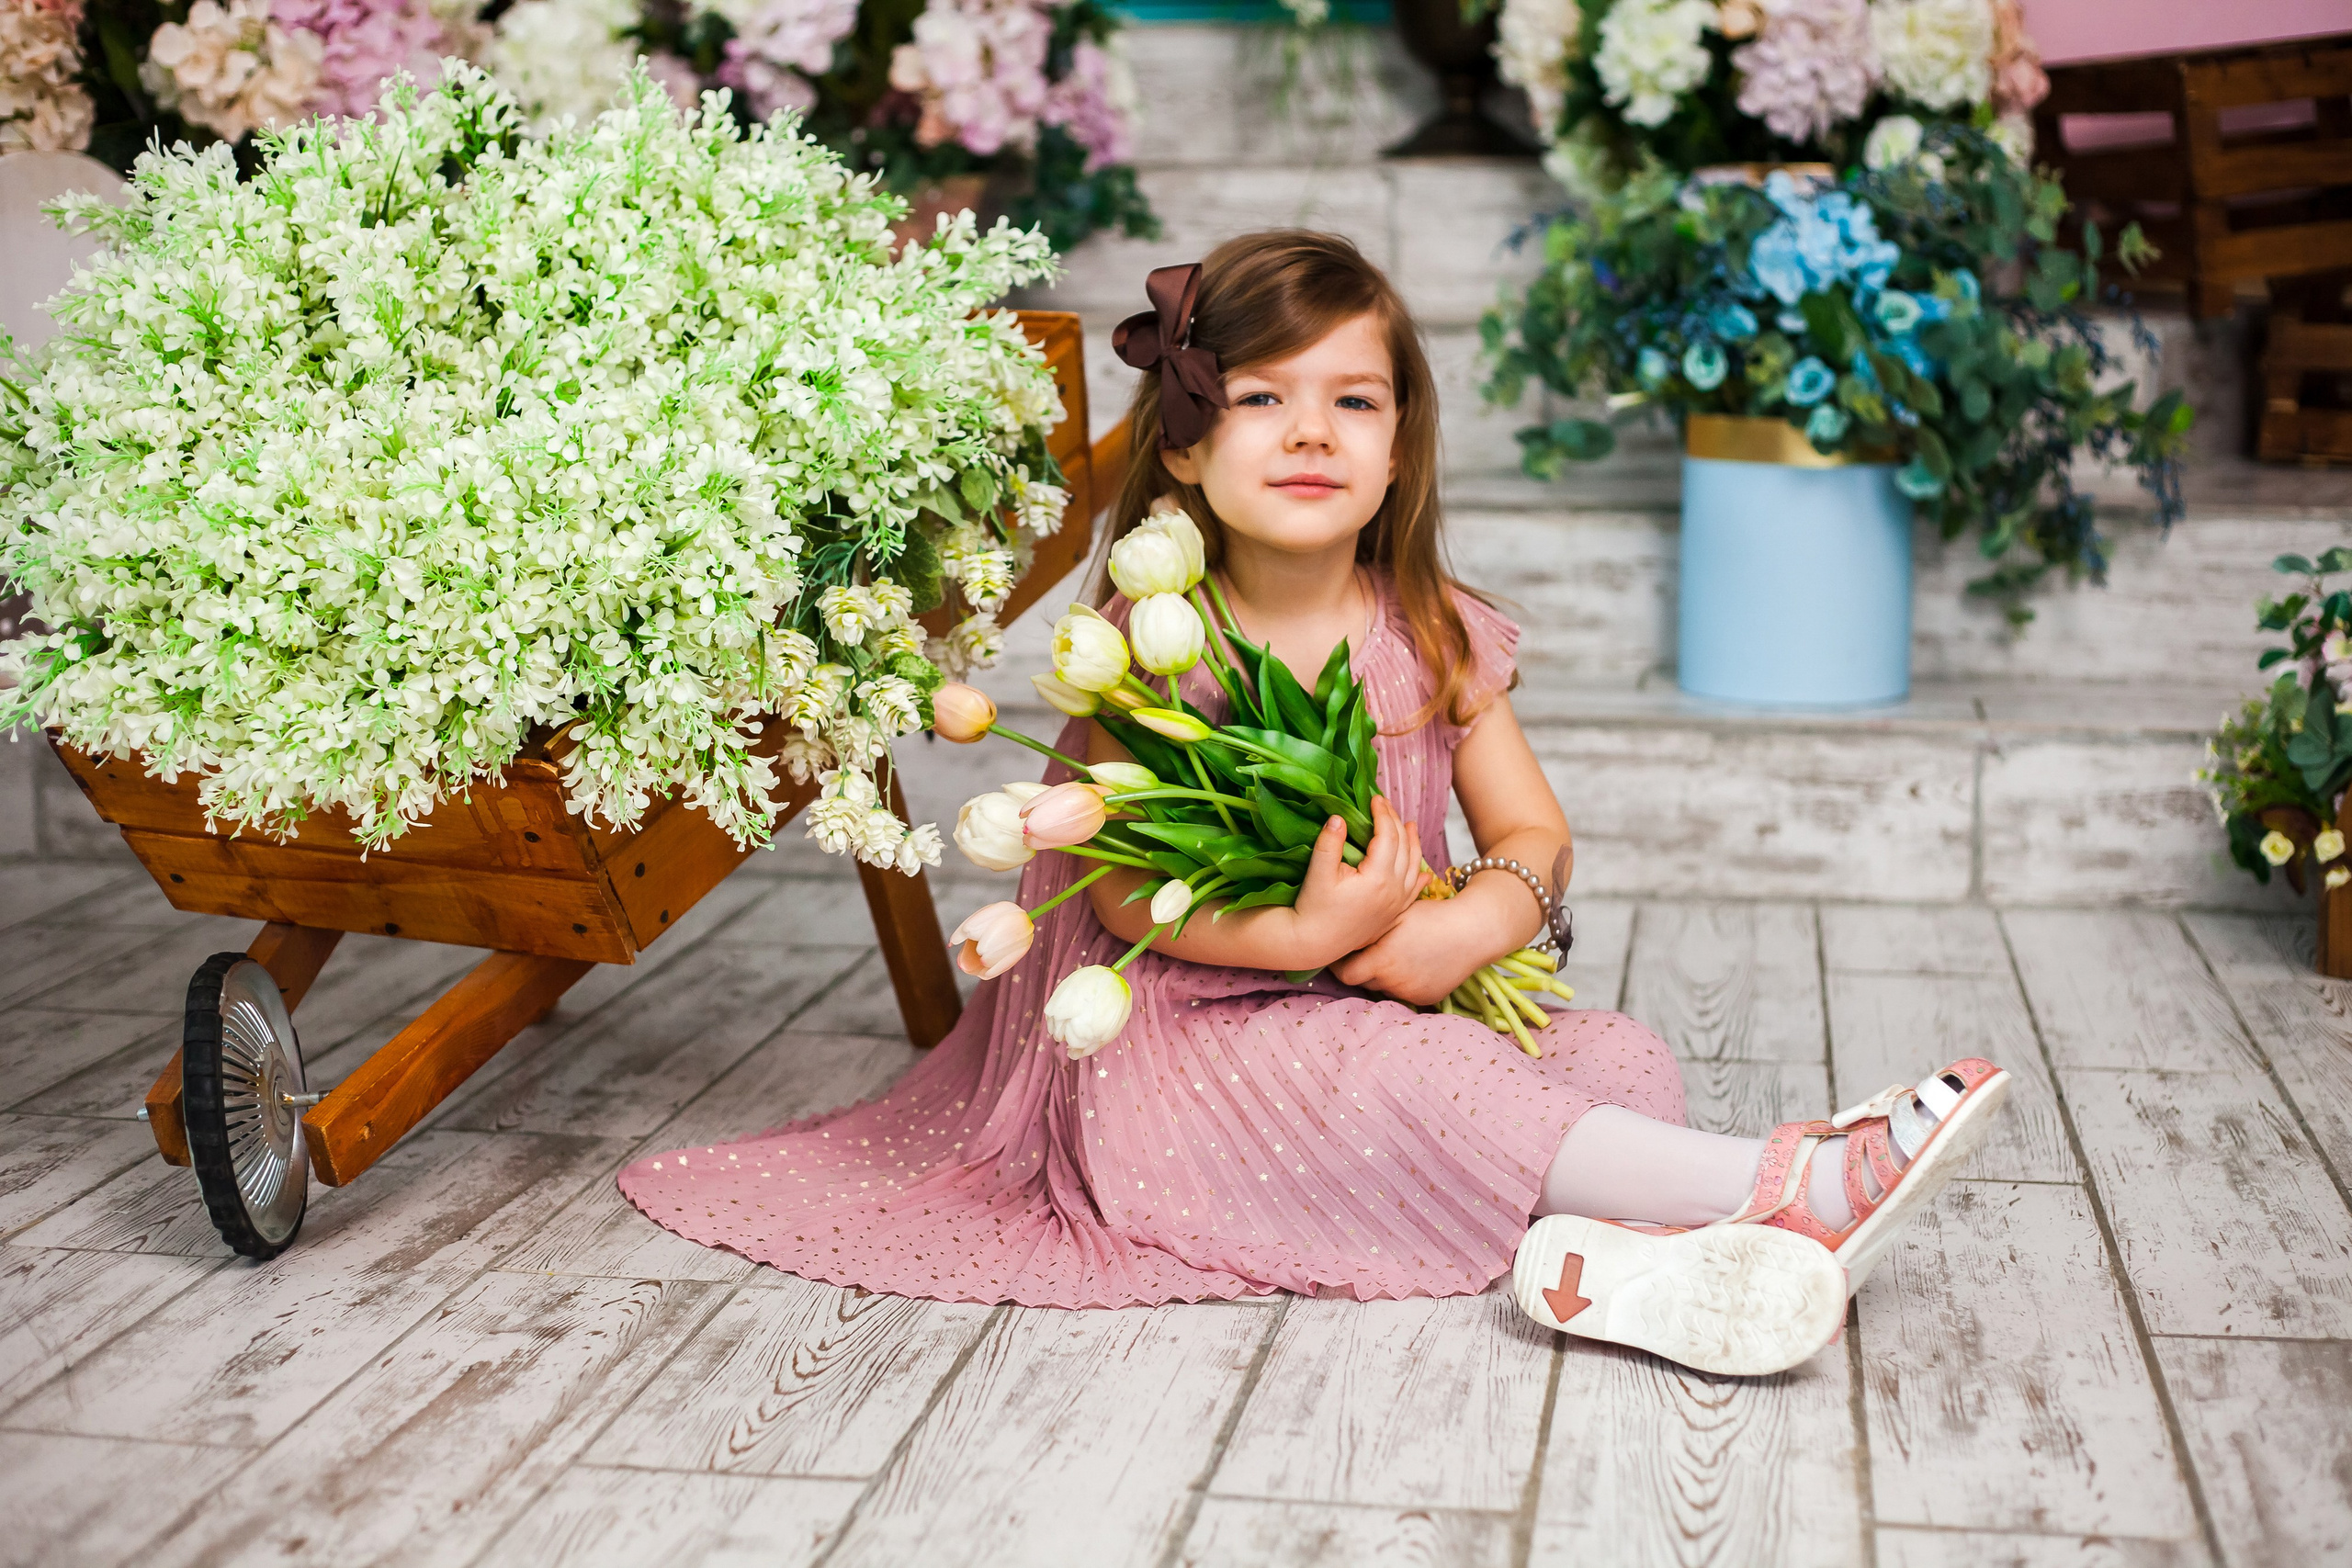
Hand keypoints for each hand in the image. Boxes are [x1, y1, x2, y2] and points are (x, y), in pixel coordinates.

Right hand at [1286, 795, 1424, 969]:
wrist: (1314, 943)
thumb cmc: (1313, 907)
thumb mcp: (1318, 872)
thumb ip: (1330, 842)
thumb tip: (1339, 816)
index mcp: (1377, 878)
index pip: (1388, 836)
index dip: (1382, 814)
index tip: (1374, 797)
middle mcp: (1394, 891)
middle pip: (1404, 848)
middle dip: (1396, 823)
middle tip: (1385, 805)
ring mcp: (1396, 904)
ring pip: (1414, 867)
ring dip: (1413, 844)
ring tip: (1410, 826)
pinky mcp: (1393, 914)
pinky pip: (1413, 891)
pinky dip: (1419, 876)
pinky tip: (1423, 871)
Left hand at [1333, 898, 1486, 1005]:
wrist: (1473, 931)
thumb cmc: (1432, 916)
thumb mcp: (1394, 915)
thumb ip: (1366, 929)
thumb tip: (1341, 938)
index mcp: (1382, 961)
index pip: (1345, 974)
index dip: (1339, 965)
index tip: (1340, 954)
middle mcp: (1394, 983)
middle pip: (1363, 982)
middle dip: (1361, 968)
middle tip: (1366, 951)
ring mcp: (1410, 993)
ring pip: (1384, 988)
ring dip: (1382, 976)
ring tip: (1393, 955)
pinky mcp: (1426, 998)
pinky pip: (1404, 993)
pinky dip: (1403, 982)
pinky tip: (1413, 963)